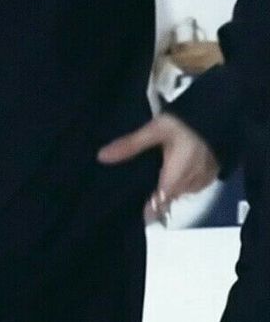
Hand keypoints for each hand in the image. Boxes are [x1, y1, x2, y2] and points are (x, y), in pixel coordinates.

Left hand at [97, 113, 219, 221]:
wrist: (220, 112)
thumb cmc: (185, 123)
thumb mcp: (154, 130)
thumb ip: (130, 145)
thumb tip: (101, 157)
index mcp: (173, 180)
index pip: (157, 207)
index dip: (145, 210)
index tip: (130, 207)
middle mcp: (189, 186)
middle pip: (167, 199)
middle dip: (153, 195)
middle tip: (137, 181)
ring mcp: (203, 182)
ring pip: (180, 192)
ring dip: (168, 186)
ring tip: (153, 172)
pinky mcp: (212, 174)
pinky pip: (192, 184)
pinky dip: (182, 179)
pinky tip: (174, 166)